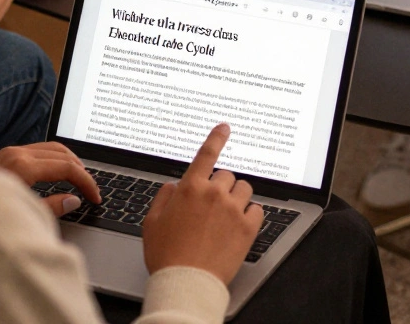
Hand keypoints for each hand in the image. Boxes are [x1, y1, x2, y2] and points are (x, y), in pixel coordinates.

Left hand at [0, 142, 101, 216]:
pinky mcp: (4, 156)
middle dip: (82, 170)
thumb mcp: (21, 215)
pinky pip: (38, 150)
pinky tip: (57, 173)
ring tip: (80, 179)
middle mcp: (18, 154)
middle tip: (92, 189)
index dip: (87, 182)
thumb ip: (51, 207)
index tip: (95, 198)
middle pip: (64, 153)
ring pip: (52, 148)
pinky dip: (55, 159)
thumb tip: (73, 200)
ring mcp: (10, 152)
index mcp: (25, 166)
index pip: (68, 168)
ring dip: (70, 161)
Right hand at [142, 123, 264, 284]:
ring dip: (236, 199)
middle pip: (226, 176)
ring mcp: (233, 209)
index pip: (206, 154)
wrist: (186, 282)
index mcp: (190, 188)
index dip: (216, 137)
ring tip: (225, 218)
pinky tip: (237, 227)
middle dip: (220, 187)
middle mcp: (214, 193)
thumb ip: (163, 198)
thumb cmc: (166, 255)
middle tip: (212, 208)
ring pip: (244, 190)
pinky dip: (250, 215)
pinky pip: (257, 209)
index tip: (224, 127)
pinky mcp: (248, 227)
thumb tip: (173, 187)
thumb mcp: (152, 223)